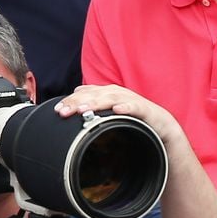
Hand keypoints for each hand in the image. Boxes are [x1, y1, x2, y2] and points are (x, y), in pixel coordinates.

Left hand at [54, 84, 179, 145]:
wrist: (160, 124)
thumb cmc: (131, 118)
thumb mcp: (109, 114)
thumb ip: (94, 108)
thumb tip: (75, 105)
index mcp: (105, 93)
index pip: (84, 94)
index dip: (70, 101)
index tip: (56, 110)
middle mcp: (116, 93)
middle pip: (93, 95)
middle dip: (77, 102)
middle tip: (63, 112)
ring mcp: (130, 100)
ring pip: (110, 99)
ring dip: (97, 103)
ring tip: (84, 109)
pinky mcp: (144, 109)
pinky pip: (135, 107)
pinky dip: (126, 107)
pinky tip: (117, 110)